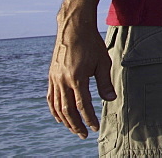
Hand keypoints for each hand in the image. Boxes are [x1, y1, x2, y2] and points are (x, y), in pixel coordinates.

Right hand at [47, 19, 115, 137]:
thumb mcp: (102, 61)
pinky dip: (54, 110)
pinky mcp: (51, 76)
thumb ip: (104, 82)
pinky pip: (50, 98)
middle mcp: (63, 80)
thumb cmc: (91, 43)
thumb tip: (110, 99)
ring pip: (57, 106)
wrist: (73, 27)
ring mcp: (54, 78)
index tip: (95, 127)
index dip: (89, 118)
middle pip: (68, 110)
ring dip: (65, 120)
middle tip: (84, 135)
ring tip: (74, 129)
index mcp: (77, 77)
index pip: (82, 105)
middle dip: (76, 124)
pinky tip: (60, 117)